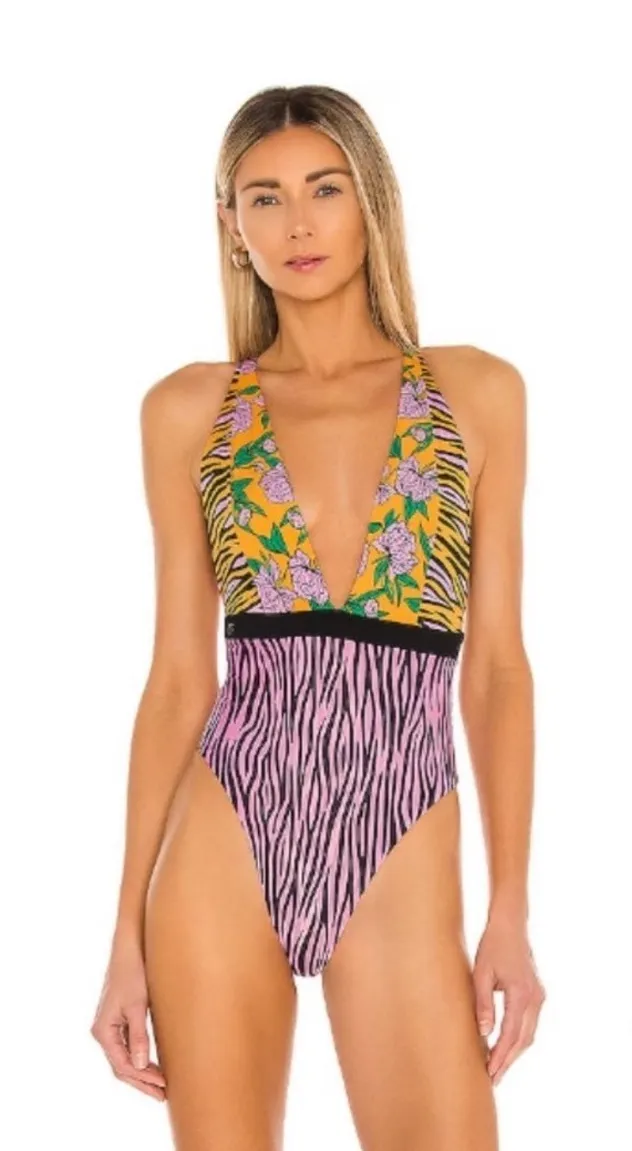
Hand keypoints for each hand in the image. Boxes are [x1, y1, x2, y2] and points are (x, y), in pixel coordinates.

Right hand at [90, 942, 166, 1100]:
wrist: (129, 949)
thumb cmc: (133, 974)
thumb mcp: (138, 1006)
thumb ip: (139, 1036)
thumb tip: (141, 1066)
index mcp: (103, 1031)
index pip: (122, 1065)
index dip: (143, 1078)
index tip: (163, 1086)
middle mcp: (103, 1031)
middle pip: (122, 1066)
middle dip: (142, 1081)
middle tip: (163, 1095)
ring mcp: (110, 1027)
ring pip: (124, 1058)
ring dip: (142, 1072)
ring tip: (161, 1086)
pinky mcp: (118, 1020)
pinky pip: (127, 1046)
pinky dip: (140, 1057)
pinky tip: (152, 1064)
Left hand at [472, 911, 545, 1086]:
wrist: (511, 926)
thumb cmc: (492, 946)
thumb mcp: (481, 973)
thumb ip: (483, 1003)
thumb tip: (485, 1033)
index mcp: (521, 993)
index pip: (511, 1034)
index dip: (501, 1056)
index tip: (490, 1072)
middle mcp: (535, 998)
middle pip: (524, 1039)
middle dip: (508, 1061)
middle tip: (492, 1079)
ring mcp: (539, 997)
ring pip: (529, 1034)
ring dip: (514, 1052)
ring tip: (497, 1068)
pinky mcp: (537, 995)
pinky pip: (529, 1024)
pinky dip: (518, 1039)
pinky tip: (505, 1046)